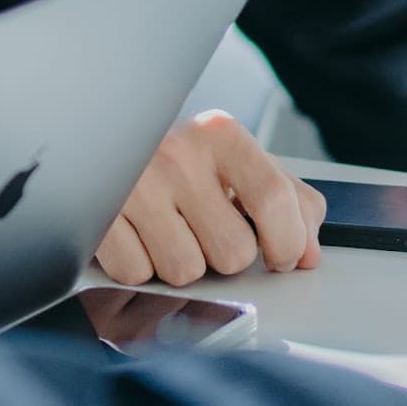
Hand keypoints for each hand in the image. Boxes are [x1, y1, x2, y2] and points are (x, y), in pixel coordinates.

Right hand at [94, 111, 324, 287]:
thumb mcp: (238, 163)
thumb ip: (289, 203)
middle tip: (205, 228)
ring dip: (181, 262)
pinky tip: (137, 235)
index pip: (275, 200)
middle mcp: (176, 153)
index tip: (281, 254)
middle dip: (224, 254)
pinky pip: (135, 274)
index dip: (287, 242)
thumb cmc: (180, 156)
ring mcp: (133, 183)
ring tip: (169, 229)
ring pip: (185, 271)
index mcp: (220, 134)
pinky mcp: (98, 212)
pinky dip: (139, 265)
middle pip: (233, 252)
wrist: (101, 131)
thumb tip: (308, 255)